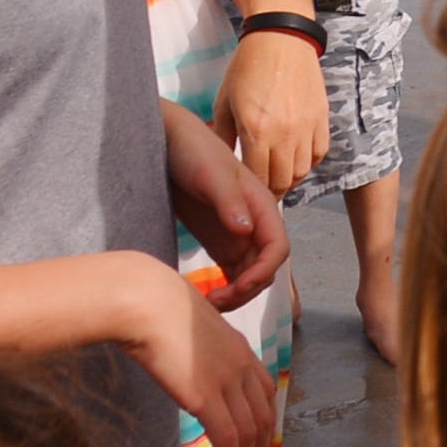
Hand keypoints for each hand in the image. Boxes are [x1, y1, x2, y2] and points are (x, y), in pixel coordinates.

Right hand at [115, 253, 275, 446]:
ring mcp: (226, 382)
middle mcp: (241, 366)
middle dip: (263, 446)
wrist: (147, 302)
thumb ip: (199, 348)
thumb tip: (186, 360)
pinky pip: (229, 437)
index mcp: (239, 348)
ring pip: (250, 430)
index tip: (261, 438)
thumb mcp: (191, 327)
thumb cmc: (158, 308)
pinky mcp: (206, 397)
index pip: (265, 390)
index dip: (265, 416)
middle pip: (264, 413)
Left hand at [165, 100, 290, 306]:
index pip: (278, 248)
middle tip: (213, 302)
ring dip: (235, 294)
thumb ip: (229, 202)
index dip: (263, 272)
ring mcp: (238, 234)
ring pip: (249, 275)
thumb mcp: (210, 175)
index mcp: (262, 207)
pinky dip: (223, 288)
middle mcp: (255, 224)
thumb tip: (247, 231)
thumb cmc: (193, 152)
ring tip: (205, 303)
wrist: (169, 143)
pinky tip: (201, 295)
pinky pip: (231, 273)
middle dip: (246, 290)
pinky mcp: (220, 241)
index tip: (236, 288)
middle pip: (265, 268)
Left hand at [216, 28, 329, 196]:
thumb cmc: (247, 69)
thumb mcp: (224, 103)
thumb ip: (223, 137)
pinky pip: (319, 152)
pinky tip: (295, 157)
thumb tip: (221, 163)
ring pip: (302, 171)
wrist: (281, 39)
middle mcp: (285, 133)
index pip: (256, 179)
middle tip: (261, 192)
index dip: (251, 193)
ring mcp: (307, 126)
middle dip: (270, 191)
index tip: (245, 195)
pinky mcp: (322, 117)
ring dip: (289, 178)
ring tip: (277, 176)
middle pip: (282, 181)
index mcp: (256, 131)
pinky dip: (308, 161)